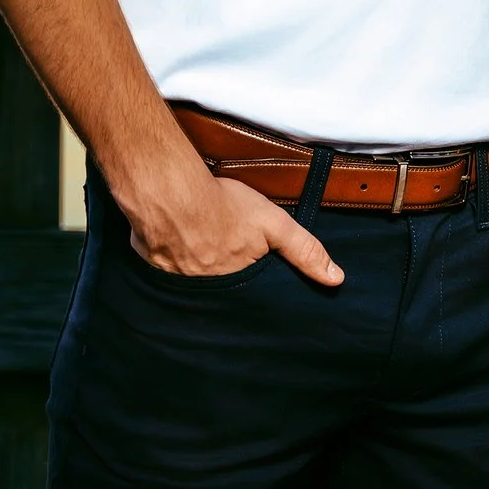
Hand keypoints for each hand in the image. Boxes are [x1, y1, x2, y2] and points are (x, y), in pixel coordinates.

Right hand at [124, 167, 342, 285]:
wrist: (169, 193)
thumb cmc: (223, 206)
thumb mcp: (276, 224)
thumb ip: (305, 251)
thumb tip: (336, 279)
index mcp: (235, 280)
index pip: (249, 295)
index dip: (252, 284)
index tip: (253, 275)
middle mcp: (205, 287)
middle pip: (220, 288)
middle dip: (223, 276)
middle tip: (223, 252)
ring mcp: (175, 279)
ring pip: (192, 281)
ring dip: (196, 268)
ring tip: (200, 248)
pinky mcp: (151, 266)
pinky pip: (164, 270)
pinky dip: (171, 260)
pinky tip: (175, 244)